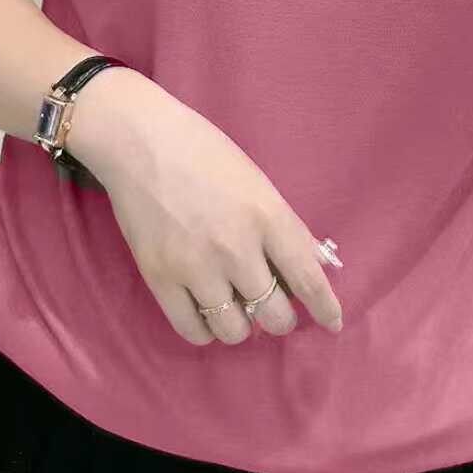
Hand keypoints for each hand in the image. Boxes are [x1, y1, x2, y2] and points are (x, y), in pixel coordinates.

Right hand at [80, 84, 342, 345]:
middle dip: (279, 316)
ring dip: (242, 325)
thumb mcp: (256, 180)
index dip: (326, 309)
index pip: (308, 279)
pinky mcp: (160, 278)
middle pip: (275, 315)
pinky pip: (193, 331)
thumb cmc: (203, 150)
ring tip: (234, 305)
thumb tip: (314, 264)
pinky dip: (206, 329)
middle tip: (270, 304)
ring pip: (235, 331)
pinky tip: (206, 311)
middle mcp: (236, 249)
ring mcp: (196, 267)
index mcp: (267, 216)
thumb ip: (285, 225)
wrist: (140, 141)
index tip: (332, 324)